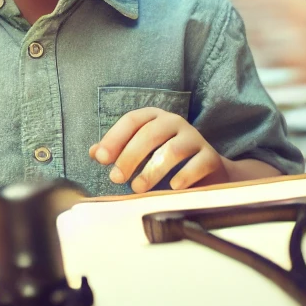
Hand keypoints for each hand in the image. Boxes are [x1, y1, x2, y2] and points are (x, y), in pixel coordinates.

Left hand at [94, 108, 228, 193]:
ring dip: (152, 170)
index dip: (115, 138)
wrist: (208, 172)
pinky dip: (183, 176)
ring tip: (137, 188)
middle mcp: (175, 123)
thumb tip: (94, 152)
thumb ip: (118, 151)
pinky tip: (171, 187)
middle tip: (116, 178)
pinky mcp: (211, 157)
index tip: (101, 158)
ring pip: (173, 150)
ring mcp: (195, 138)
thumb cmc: (166, 160)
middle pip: (150, 133)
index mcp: (155, 118)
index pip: (132, 120)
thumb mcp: (142, 151)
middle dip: (130, 156)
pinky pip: (197, 164)